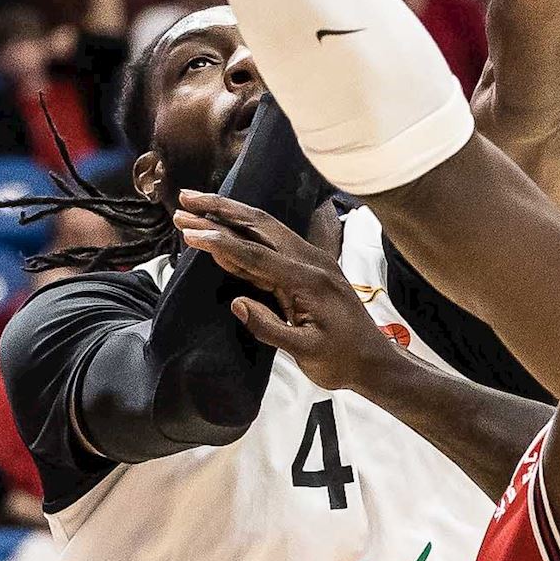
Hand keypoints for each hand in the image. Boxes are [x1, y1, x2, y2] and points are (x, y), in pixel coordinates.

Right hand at [175, 191, 375, 389]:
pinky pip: (269, 248)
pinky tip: (219, 236)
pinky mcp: (305, 270)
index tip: (190, 232)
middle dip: (220, 210)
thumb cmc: (342, 360)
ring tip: (193, 209)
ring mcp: (309, 263)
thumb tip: (236, 304)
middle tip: (185, 200)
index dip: (221, 243)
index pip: (257, 254)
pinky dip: (241, 240)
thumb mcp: (306, 353)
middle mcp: (310, 261)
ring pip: (263, 231)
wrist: (374, 361)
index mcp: (310, 279)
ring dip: (228, 219)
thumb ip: (270, 328)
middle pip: (259, 225)